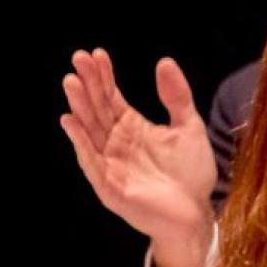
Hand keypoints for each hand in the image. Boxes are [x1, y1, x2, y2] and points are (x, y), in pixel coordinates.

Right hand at [59, 50, 217, 266]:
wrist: (197, 213)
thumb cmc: (191, 173)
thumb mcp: (188, 127)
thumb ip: (177, 97)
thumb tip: (164, 61)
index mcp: (132, 128)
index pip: (112, 97)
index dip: (104, 76)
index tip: (96, 53)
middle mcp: (116, 143)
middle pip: (97, 109)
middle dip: (87, 84)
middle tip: (78, 58)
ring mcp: (110, 164)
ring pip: (90, 130)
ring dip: (80, 106)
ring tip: (71, 82)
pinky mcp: (110, 185)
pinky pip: (91, 161)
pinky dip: (80, 141)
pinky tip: (70, 121)